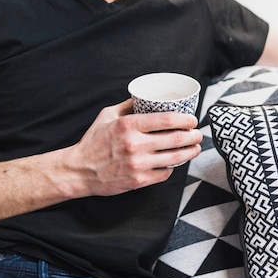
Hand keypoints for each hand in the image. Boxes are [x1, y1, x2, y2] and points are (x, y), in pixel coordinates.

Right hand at [63, 99, 201, 197]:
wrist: (79, 170)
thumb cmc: (93, 141)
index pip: (166, 120)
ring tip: (195, 148)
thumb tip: (146, 96)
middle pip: (176, 138)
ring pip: (175, 158)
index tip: (193, 119)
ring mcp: (137, 164)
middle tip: (198, 134)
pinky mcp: (138, 181)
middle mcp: (134, 144)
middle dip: (193, 136)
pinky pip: (164, 173)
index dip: (185, 119)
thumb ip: (127, 105)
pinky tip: (175, 162)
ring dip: (190, 152)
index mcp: (128, 125)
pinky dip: (173, 167)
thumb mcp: (107, 115)